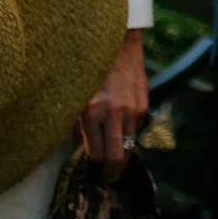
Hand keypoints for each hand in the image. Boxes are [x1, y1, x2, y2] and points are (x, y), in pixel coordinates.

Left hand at [77, 30, 149, 178]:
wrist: (115, 42)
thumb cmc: (87, 69)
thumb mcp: (74, 97)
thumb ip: (75, 125)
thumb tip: (78, 149)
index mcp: (93, 111)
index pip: (97, 154)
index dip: (94, 164)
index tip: (92, 168)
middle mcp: (115, 112)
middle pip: (118, 156)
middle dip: (112, 171)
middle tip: (108, 176)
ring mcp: (132, 107)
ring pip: (130, 145)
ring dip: (123, 153)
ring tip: (115, 156)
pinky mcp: (144, 102)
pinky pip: (136, 126)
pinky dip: (128, 131)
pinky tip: (120, 125)